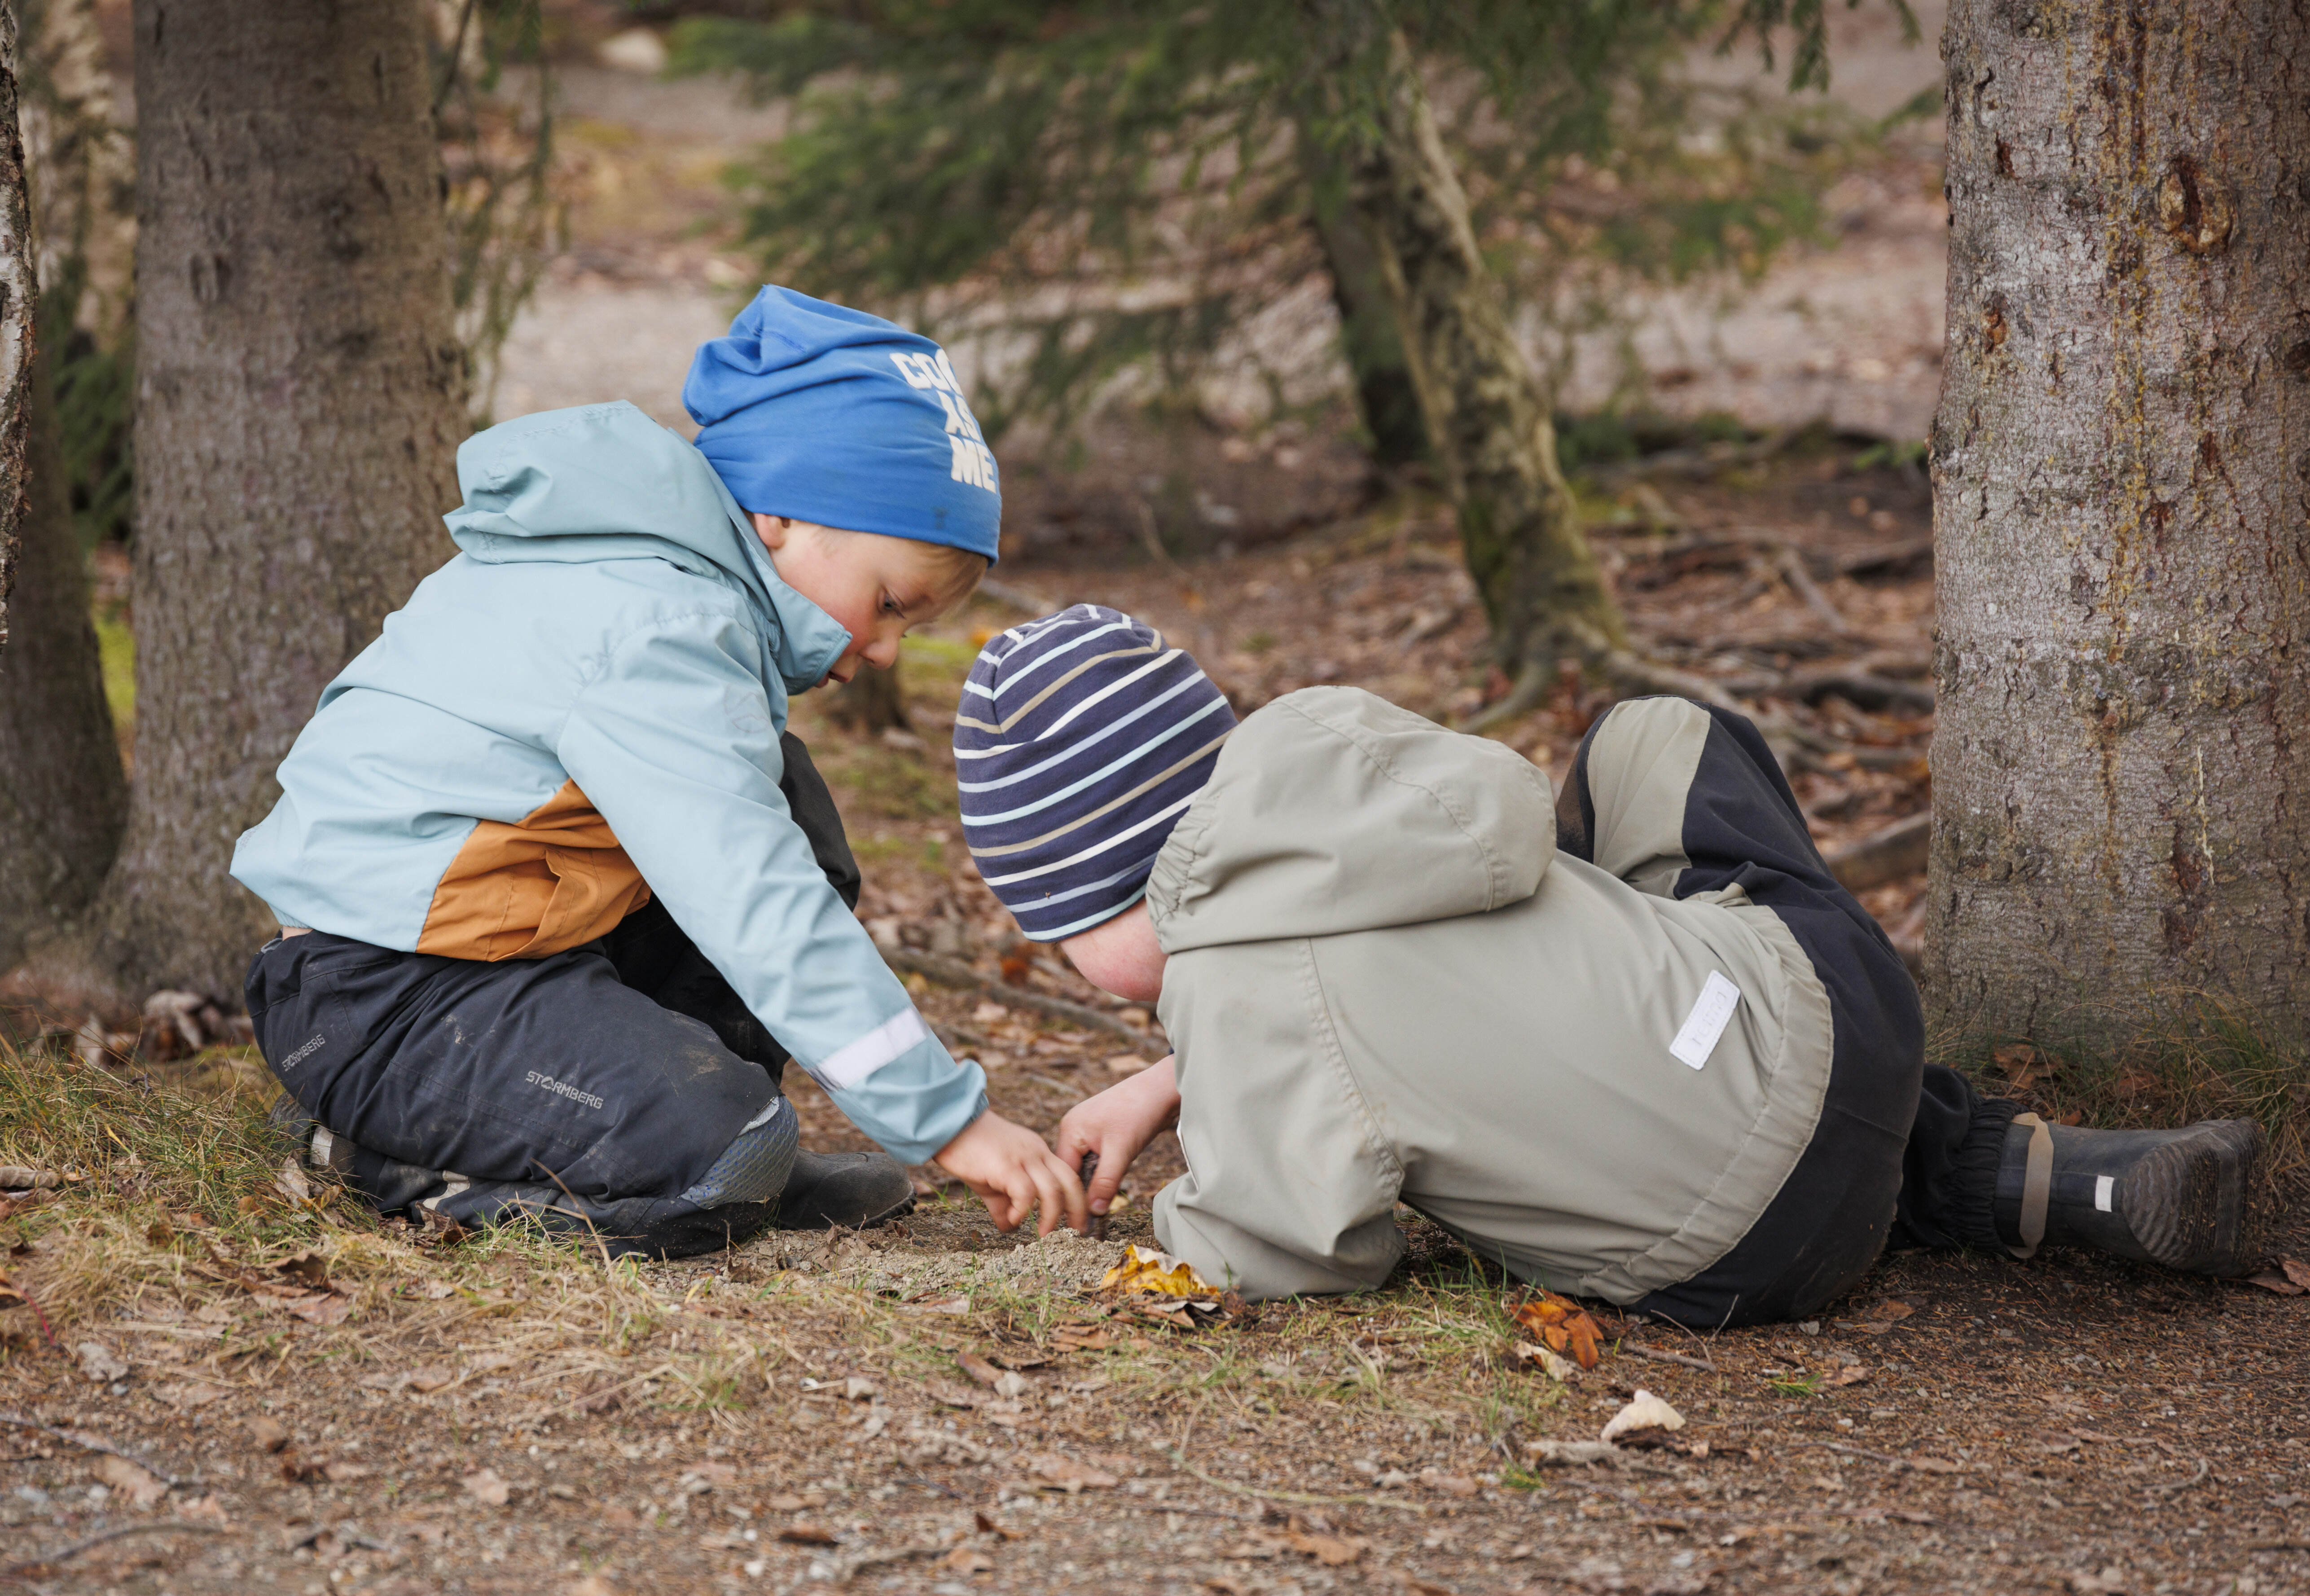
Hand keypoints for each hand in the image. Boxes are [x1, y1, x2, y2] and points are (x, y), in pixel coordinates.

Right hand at [933, 1110, 1087, 1236]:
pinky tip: (1013, 1219)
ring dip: (1051, 1217)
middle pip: (1070, 1182)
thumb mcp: (993, 1179)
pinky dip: (1023, 1210)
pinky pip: (1025, 1192)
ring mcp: (1023, 1158)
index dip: (1076, 1200)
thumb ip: (1004, 1202)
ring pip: (1053, 1190)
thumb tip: (1009, 1227)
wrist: (948, 1125)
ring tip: (1044, 1236)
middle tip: (1076, 1234)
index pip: (1068, 1176)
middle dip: (1077, 1210)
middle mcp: (1037, 1152)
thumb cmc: (969, 1150)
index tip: (1076, 1223)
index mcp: (1038, 1152)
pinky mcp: (1006, 1165)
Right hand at [1055, 1056, 1179, 1219]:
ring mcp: (1087, 1127)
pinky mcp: (1102, 1130)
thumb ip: (1105, 1182)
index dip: (1074, 1196)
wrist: (1163, 1088)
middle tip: (1098, 1211)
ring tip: (1110, 1190)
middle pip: (1073, 1169)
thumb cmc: (1140, 1112)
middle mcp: (1073, 1127)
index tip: (1082, 1220)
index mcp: (1069, 1129)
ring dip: (1098, 1178)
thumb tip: (1094, 1212)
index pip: (1064, 1172)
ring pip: (1086, 1164)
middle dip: (1086, 1188)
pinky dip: (1106, 1167)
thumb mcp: (1121, 1152)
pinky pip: (1097, 1156)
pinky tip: (1118, 1170)